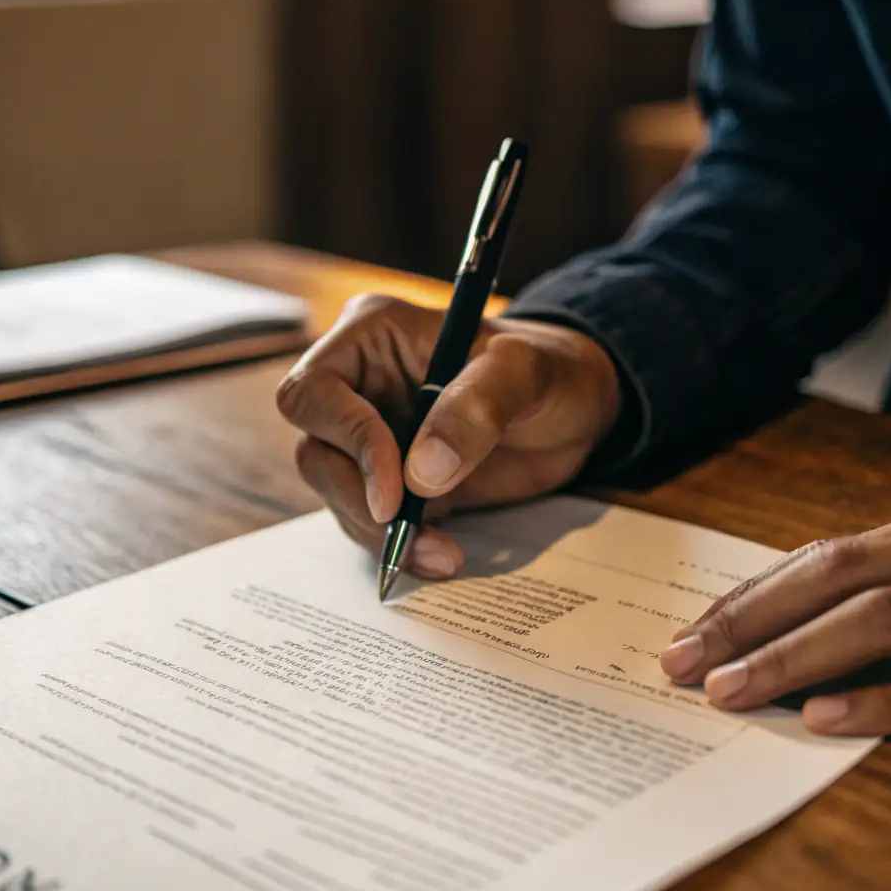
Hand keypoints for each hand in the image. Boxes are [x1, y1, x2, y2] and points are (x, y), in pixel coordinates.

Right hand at [277, 293, 620, 577]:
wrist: (575, 409)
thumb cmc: (549, 370)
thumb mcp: (525, 373)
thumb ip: (477, 409)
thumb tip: (420, 473)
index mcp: (371, 336)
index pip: (315, 392)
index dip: (346, 441)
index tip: (393, 491)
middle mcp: (358, 384)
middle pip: (316, 452)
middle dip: (359, 502)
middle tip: (411, 535)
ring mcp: (370, 435)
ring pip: (337, 494)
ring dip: (380, 534)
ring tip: (442, 553)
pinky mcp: (389, 480)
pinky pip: (370, 520)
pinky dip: (399, 546)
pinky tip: (441, 554)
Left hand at [659, 495, 890, 736]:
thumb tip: (804, 626)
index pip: (829, 558)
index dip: (756, 597)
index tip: (693, 635)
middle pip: (837, 574)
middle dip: (751, 618)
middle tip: (683, 662)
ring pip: (882, 615)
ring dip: (795, 654)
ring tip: (729, 691)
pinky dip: (886, 697)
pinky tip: (821, 717)